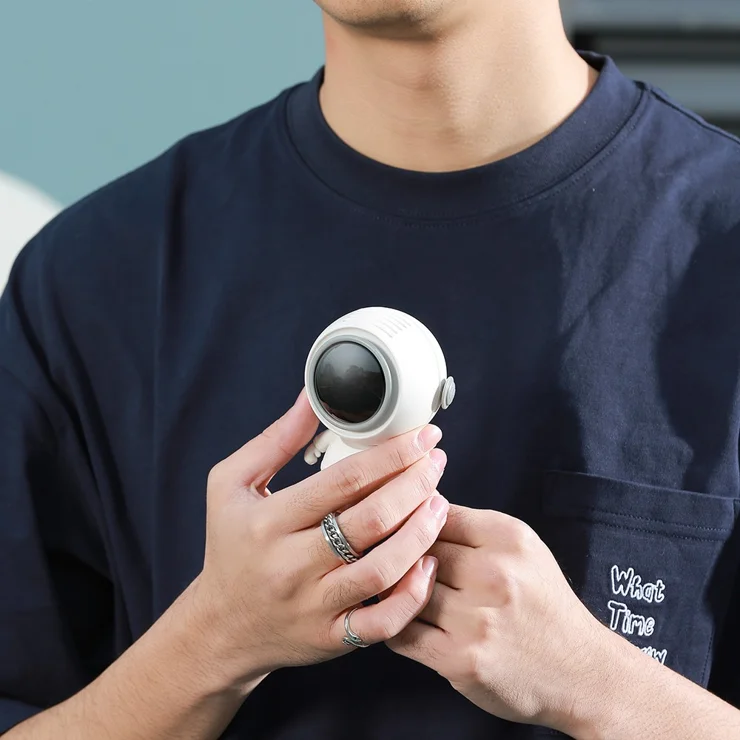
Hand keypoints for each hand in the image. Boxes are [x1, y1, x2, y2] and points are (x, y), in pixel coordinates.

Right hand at [189, 389, 449, 689]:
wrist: (221, 626)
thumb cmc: (231, 546)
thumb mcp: (232, 484)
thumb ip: (275, 440)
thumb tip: (312, 397)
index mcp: (269, 521)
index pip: (343, 481)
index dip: (392, 454)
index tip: (422, 436)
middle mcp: (291, 565)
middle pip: (370, 522)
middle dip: (415, 485)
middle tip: (436, 463)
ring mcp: (314, 606)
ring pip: (383, 570)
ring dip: (422, 533)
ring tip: (439, 503)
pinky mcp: (331, 638)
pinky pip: (383, 622)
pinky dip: (413, 594)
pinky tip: (427, 562)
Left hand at [387, 505, 607, 731]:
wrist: (580, 672)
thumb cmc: (542, 605)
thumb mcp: (522, 549)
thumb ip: (471, 527)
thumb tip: (414, 506)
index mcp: (508, 538)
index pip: (437, 513)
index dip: (415, 522)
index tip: (406, 530)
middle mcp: (494, 574)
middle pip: (418, 550)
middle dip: (405, 558)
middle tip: (394, 563)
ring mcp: (476, 619)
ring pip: (405, 590)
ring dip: (397, 592)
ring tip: (398, 592)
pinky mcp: (460, 658)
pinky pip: (402, 632)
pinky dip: (395, 625)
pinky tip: (403, 620)